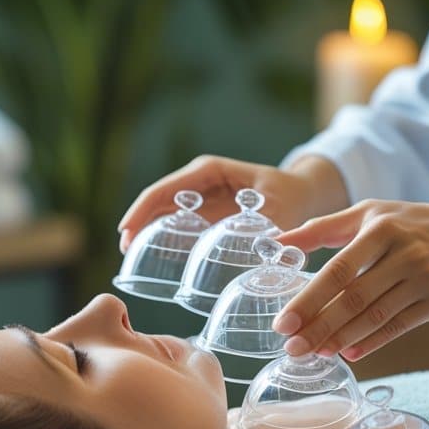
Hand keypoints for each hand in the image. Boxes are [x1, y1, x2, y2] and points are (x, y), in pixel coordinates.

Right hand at [117, 155, 347, 252]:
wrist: (302, 195)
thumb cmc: (291, 197)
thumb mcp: (281, 210)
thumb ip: (270, 229)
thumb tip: (262, 254)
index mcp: (210, 171)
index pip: (166, 188)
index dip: (143, 209)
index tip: (127, 230)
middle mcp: (199, 181)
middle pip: (157, 199)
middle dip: (138, 222)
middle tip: (125, 251)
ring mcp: (200, 197)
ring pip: (163, 211)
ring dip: (146, 231)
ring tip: (131, 256)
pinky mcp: (204, 213)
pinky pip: (177, 223)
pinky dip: (162, 238)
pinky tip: (153, 258)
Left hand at [272, 198, 428, 360]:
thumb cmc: (422, 224)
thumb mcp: (375, 213)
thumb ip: (325, 228)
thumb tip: (279, 242)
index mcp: (381, 228)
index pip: (338, 269)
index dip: (308, 299)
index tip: (284, 322)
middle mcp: (403, 253)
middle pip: (352, 298)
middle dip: (318, 326)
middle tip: (291, 347)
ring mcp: (424, 279)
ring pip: (374, 316)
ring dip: (340, 338)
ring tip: (314, 353)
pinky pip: (398, 326)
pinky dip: (371, 342)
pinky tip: (348, 353)